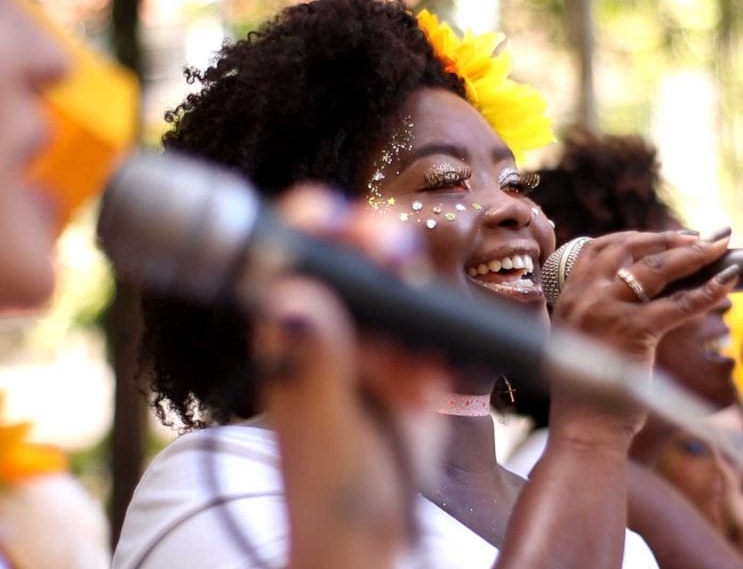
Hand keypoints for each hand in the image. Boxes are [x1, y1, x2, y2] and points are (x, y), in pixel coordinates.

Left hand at [254, 186, 452, 566]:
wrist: (371, 534)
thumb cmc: (326, 487)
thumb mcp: (320, 428)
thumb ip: (314, 366)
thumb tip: (295, 298)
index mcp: (291, 331)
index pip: (294, 253)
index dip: (315, 224)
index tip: (337, 219)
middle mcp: (333, 326)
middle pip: (355, 253)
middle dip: (378, 243)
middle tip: (396, 257)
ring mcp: (377, 343)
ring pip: (402, 284)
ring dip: (416, 293)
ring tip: (411, 349)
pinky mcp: (416, 363)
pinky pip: (435, 329)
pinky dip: (440, 343)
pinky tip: (426, 379)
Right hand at [548, 229, 737, 440]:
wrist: (583, 429)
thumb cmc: (589, 394)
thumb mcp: (583, 342)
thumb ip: (599, 315)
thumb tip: (639, 296)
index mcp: (569, 296)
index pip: (599, 247)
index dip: (637, 237)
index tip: (666, 237)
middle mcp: (584, 297)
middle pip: (629, 248)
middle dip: (668, 238)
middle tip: (701, 238)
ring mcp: (606, 311)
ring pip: (655, 269)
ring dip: (691, 254)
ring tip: (718, 249)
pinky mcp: (632, 331)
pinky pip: (678, 304)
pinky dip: (707, 290)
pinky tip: (727, 282)